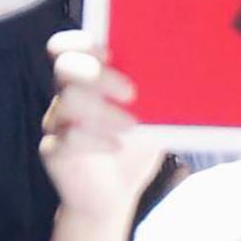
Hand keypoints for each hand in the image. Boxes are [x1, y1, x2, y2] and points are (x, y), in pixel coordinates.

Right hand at [37, 37, 164, 228]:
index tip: (109, 51)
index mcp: (85, 79)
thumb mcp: (149, 116)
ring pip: (68, 101)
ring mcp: (56, 124)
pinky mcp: (54, 152)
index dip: (81, 42)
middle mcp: (65, 96)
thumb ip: (154, 92)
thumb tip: (186, 65)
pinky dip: (95, 140)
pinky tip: (117, 147)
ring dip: (104, 110)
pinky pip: (67, 138)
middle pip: (65, 66)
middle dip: (99, 74)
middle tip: (131, 92)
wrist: (114, 198)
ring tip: (131, 125)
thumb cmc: (133, 148)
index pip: (65, 47)